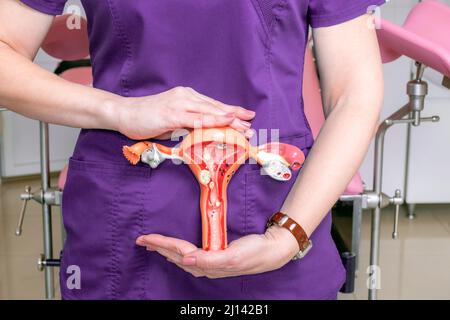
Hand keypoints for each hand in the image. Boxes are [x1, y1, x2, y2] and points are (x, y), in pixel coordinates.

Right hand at [115, 86, 255, 139]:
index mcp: (187, 96)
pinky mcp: (173, 114)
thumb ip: (188, 124)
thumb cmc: (148, 118)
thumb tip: (204, 134)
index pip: (213, 105)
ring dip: (229, 120)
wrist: (124, 113)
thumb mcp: (172, 121)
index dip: (231, 111)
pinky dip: (213, 122)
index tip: (246, 117)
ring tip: (244, 127)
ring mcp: (180, 104)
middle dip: (235, 117)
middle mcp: (186, 96)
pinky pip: (197, 119)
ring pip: (210, 112)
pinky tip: (224, 123)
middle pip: (215, 108)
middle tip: (251, 124)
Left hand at [136, 226, 298, 278]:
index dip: (161, 244)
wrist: (272, 250)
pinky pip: (191, 257)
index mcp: (209, 264)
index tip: (145, 238)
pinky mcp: (217, 257)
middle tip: (142, 240)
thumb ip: (209, 259)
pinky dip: (180, 253)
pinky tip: (177, 252)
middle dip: (158, 248)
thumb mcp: (233, 255)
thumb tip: (185, 260)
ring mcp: (211, 263)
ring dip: (166, 251)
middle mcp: (207, 266)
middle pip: (176, 256)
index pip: (179, 252)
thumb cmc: (255, 252)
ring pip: (182, 258)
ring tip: (154, 246)